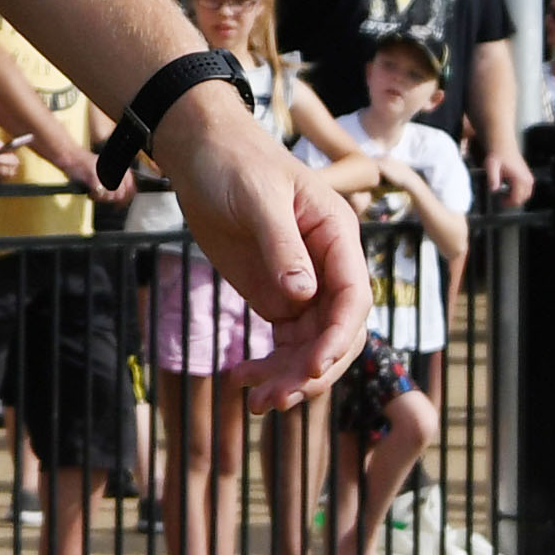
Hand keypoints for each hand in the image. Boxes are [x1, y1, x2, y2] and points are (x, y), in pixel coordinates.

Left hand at [160, 87, 373, 403]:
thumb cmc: (234, 162)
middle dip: (313, 370)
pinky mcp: (278, 298)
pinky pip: (285, 344)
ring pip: (311, 346)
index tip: (314, 368)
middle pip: (338, 332)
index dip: (339, 337)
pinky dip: (270, 367)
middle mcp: (329, 265)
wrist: (201, 153)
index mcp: (337, 235)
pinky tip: (242, 380)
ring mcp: (305, 286)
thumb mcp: (257, 199)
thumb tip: (304, 296)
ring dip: (290, 378)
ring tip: (256, 402)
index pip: (354, 296)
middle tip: (278, 398)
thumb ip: (282, 246)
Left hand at [481, 139, 534, 207]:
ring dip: (516, 197)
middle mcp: (527, 179)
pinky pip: (526, 190)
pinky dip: (519, 192)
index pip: (517, 199)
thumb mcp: (491, 167)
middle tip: (502, 198)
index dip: (507, 203)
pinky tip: (509, 188)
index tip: (499, 200)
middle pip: (523, 199)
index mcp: (519, 178)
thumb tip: (494, 190)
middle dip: (512, 201)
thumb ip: (492, 178)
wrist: (503, 145)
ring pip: (526, 195)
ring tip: (505, 193)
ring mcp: (529, 177)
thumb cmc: (497, 155)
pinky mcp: (528, 176)